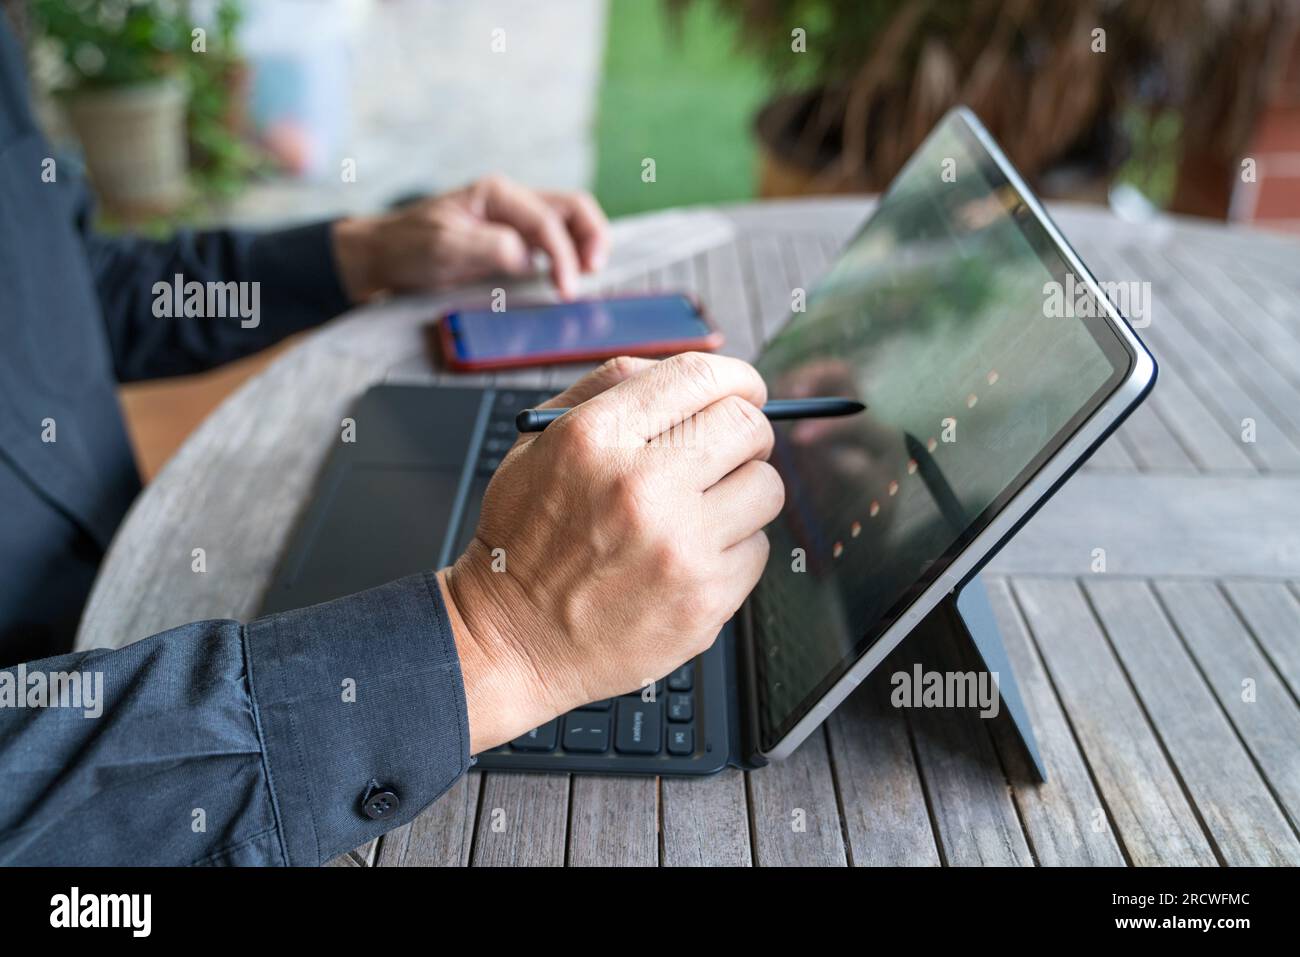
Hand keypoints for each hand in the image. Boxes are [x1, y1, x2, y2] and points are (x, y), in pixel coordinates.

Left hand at [331, 175, 608, 300]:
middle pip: (571, 208)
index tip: (565, 291)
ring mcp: (513, 219)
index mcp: (497, 193)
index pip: (546, 221)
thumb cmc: (408, 247)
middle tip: (594, 271)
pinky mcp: (511, 240)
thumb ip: (490, 246)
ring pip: (567, 222)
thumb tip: (527, 257)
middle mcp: (511, 200)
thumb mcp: (444, 247)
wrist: (382, 255)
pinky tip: (568, 276)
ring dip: (585, 244)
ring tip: (587, 274)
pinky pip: (552, 241)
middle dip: (591, 236)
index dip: (562, 256)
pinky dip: (569, 255)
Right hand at [438, 353, 784, 752]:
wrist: (512, 639)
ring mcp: (677, 546)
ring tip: (698, 514)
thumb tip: (697, 376)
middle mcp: (639, 486)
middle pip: (748, 426)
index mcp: (595, 437)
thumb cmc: (526, 540)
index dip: (737, 378)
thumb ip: (611, 390)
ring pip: (766, 487)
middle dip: (746, 435)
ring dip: (742, 494)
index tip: (744, 390)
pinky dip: (733, 551)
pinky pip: (759, 549)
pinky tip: (689, 560)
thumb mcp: (540, 443)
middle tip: (726, 454)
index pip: (701, 377)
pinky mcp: (703, 599)